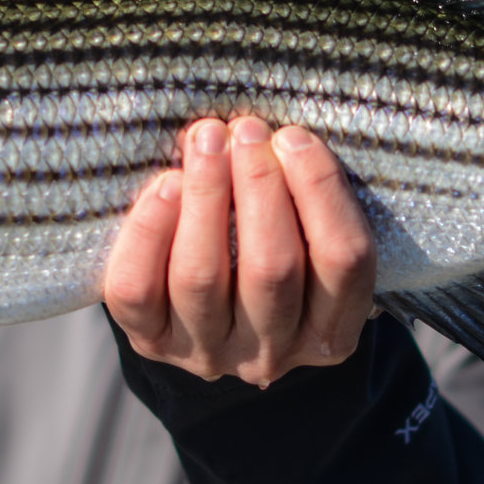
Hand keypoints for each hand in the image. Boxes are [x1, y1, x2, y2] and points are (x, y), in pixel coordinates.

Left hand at [105, 117, 376, 385]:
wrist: (203, 309)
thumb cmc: (269, 251)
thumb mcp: (307, 240)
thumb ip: (305, 202)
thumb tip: (274, 137)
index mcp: (330, 333)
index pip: (344, 262)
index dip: (321, 191)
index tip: (294, 137)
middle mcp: (271, 354)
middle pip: (272, 269)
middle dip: (259, 185)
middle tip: (245, 129)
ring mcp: (207, 353)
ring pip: (201, 278)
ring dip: (206, 195)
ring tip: (205, 140)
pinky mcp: (150, 341)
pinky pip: (139, 289)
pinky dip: (149, 231)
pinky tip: (165, 184)